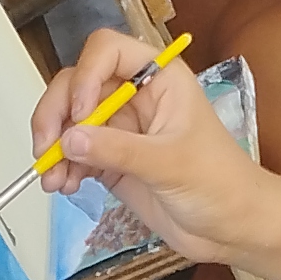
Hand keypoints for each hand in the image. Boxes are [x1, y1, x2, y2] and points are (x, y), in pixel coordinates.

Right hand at [31, 22, 280, 264]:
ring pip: (69, 121)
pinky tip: (64, 186)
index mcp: (160, 78)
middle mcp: (135, 96)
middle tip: (47, 148)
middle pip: (77, 84)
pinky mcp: (111, 160)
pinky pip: (74, 154)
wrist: (233, 228)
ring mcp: (121, 129)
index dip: (85, 76)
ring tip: (54, 179)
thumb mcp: (171, 163)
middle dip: (56, 113)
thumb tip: (69, 139)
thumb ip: (119, 150)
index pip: (108, 51)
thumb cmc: (221, 185)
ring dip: (53, 146)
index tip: (81, 113)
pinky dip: (62, 168)